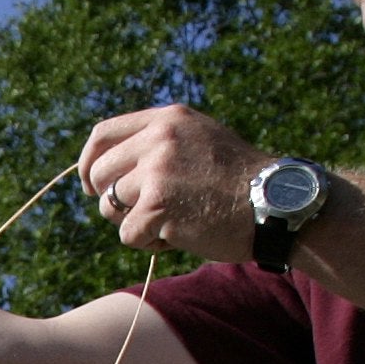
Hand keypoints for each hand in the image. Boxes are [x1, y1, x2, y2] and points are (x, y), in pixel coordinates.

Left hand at [72, 106, 278, 261]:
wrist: (274, 204)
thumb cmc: (239, 179)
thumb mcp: (200, 139)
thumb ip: (159, 142)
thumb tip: (110, 162)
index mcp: (167, 120)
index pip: (103, 134)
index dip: (90, 162)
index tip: (93, 183)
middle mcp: (159, 140)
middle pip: (101, 172)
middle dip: (111, 198)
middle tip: (137, 213)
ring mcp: (158, 172)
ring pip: (110, 205)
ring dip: (134, 221)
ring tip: (171, 221)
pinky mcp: (159, 207)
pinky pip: (128, 233)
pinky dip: (148, 242)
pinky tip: (178, 236)